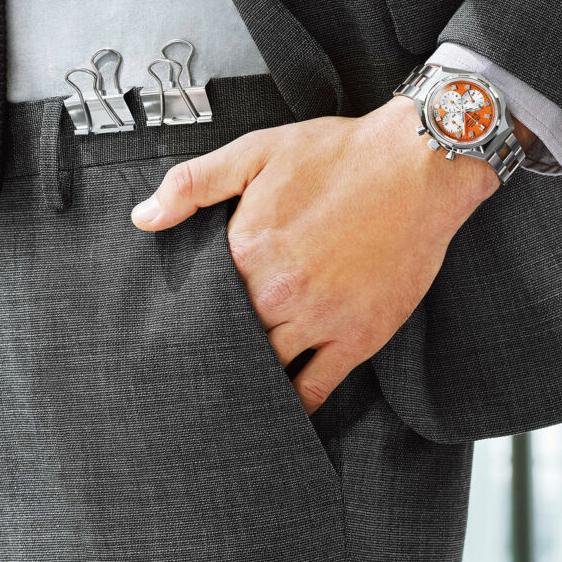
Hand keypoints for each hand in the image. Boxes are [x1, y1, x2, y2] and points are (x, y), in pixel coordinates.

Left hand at [131, 96, 527, 413]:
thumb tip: (143, 218)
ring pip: (267, 368)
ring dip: (248, 378)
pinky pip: (316, 387)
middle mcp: (278, 290)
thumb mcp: (259, 151)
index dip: (193, 310)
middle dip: (216, 347)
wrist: (418, 166)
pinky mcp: (358, 336)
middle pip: (230, 337)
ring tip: (231, 390)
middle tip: (199, 365)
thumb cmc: (341, 155)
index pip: (201, 299)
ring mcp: (320, 318)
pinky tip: (281, 410)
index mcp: (249, 248)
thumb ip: (195, 183)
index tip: (181, 325)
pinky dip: (294, 405)